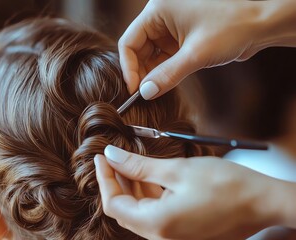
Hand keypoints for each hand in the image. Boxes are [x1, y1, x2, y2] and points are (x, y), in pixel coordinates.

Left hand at [94, 145, 295, 239]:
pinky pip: (155, 212)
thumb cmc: (227, 185)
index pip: (114, 204)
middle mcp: (162, 236)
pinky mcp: (182, 230)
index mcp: (157, 224)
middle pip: (124, 209)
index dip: (105, 178)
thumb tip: (112, 156)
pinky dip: (147, 193)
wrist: (263, 202)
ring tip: (129, 161)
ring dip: (131, 186)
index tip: (101, 156)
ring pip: (139, 210)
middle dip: (116, 181)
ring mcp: (172, 235)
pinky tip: (148, 174)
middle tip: (112, 156)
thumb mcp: (176, 170)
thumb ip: (138, 166)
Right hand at [119, 0, 295, 98]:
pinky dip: (166, 69)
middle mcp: (163, 15)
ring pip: (152, 53)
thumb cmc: (233, 25)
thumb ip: (167, 75)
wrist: (265, 22)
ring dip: (154, 72)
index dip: (129, 67)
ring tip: (158, 89)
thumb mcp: (196, 55)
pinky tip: (167, 81)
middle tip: (146, 92)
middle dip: (141, 71)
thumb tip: (145, 92)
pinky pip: (166, 55)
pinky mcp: (184, 36)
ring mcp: (173, 26)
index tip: (135, 88)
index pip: (130, 41)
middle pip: (139, 48)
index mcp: (159, 9)